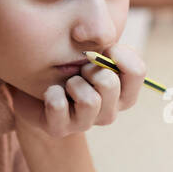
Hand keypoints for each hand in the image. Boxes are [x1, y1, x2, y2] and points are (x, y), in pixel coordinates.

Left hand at [5, 43, 146, 137]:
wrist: (34, 84)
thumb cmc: (69, 63)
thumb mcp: (94, 50)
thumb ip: (109, 43)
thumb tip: (106, 41)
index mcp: (123, 93)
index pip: (138, 71)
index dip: (119, 54)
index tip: (104, 49)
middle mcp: (109, 113)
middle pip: (110, 84)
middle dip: (90, 68)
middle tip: (80, 70)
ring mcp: (85, 124)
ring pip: (89, 100)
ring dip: (73, 83)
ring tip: (66, 83)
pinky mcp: (59, 129)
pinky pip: (58, 105)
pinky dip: (52, 93)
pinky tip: (51, 92)